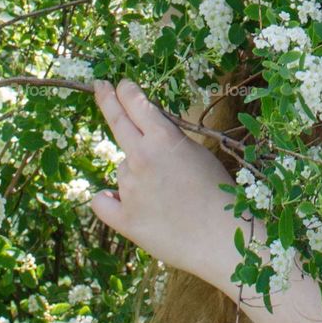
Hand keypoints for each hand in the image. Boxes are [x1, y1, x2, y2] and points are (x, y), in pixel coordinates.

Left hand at [89, 78, 239, 285]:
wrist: (220, 238)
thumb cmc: (218, 192)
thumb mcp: (197, 152)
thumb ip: (169, 139)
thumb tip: (149, 130)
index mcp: (162, 139)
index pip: (137, 104)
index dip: (127, 91)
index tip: (121, 84)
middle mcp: (140, 158)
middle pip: (117, 120)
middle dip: (107, 98)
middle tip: (101, 85)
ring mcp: (128, 188)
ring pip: (123, 170)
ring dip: (136, 175)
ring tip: (167, 196)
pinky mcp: (123, 218)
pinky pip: (103, 200)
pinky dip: (111, 199)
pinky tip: (124, 204)